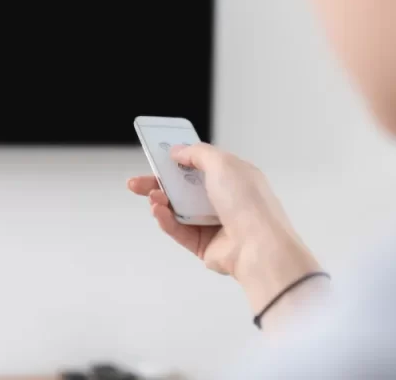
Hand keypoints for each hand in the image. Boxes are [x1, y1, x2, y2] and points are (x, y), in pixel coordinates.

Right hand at [128, 143, 321, 315]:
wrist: (259, 246)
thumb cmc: (248, 203)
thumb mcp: (222, 163)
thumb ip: (197, 153)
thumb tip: (178, 151)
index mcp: (233, 177)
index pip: (200, 165)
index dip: (179, 160)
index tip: (158, 157)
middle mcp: (225, 200)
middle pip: (183, 188)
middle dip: (158, 183)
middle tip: (136, 183)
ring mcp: (214, 223)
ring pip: (178, 209)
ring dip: (161, 201)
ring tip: (152, 196)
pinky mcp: (205, 245)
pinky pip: (179, 230)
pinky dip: (166, 220)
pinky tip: (157, 211)